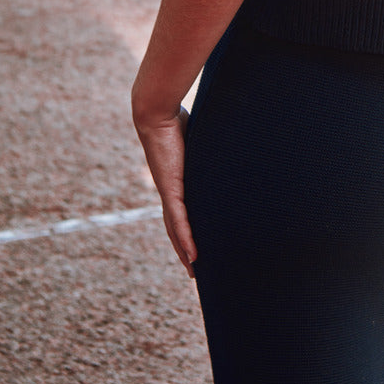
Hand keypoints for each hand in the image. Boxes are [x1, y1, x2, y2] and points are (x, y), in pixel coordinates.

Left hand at [132, 102, 196, 275]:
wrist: (156, 112)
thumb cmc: (175, 118)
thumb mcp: (197, 137)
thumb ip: (207, 143)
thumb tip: (227, 134)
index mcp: (174, 180)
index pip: (179, 212)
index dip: (185, 231)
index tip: (194, 246)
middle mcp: (169, 190)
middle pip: (175, 228)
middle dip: (183, 249)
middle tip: (194, 270)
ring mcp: (169, 192)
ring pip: (176, 230)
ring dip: (184, 252)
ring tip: (194, 271)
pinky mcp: (171, 189)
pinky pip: (179, 220)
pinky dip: (185, 239)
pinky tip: (192, 256)